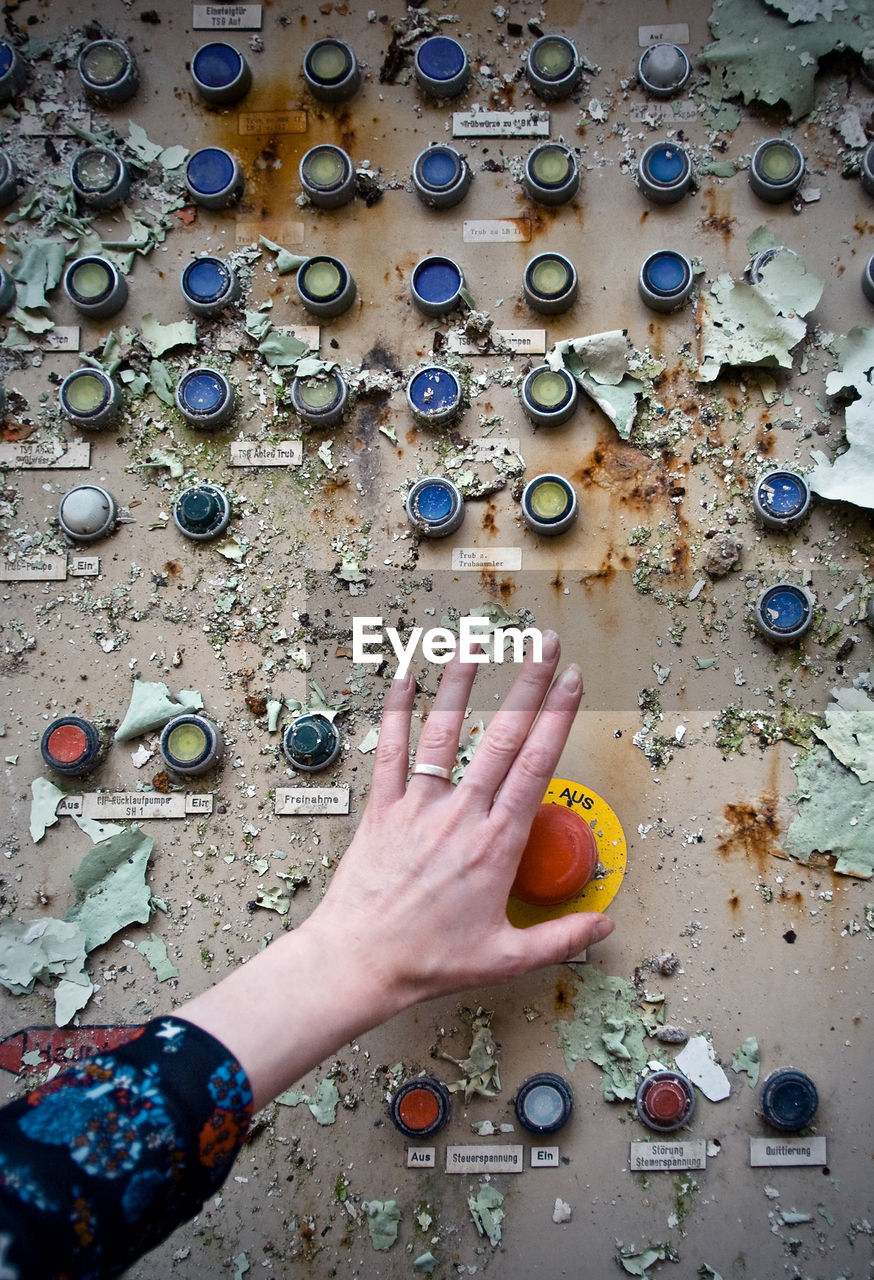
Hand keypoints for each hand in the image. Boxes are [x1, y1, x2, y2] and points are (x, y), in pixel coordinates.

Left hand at [316, 629, 613, 1006]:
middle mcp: (460, 815)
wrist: (360, 961)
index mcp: (496, 844)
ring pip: (443, 733)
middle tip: (545, 645)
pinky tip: (404, 677)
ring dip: (461, 684)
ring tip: (476, 642)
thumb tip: (605, 925)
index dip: (558, 718)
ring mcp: (418, 806)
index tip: (572, 682)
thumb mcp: (506, 958)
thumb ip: (561, 937)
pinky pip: (389, 751)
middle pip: (502, 737)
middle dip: (528, 685)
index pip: (536, 766)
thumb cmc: (430, 961)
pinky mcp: (381, 808)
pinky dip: (396, 711)